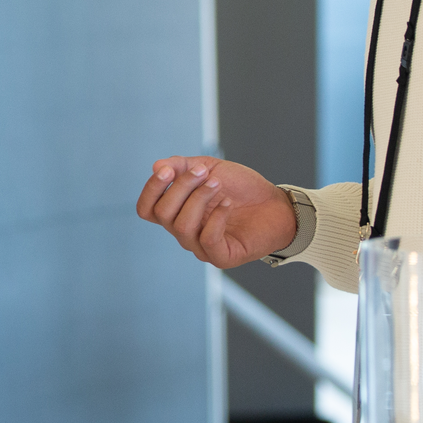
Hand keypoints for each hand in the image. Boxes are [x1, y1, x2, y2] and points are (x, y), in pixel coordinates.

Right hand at [136, 156, 297, 268]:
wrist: (276, 204)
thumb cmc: (241, 188)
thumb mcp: (210, 168)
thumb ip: (182, 165)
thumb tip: (156, 166)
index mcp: (177, 212)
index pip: (146, 209)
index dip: (151, 190)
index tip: (167, 170)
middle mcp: (184, 232)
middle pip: (163, 214)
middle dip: (181, 187)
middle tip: (204, 172)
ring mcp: (201, 247)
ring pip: (182, 227)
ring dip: (199, 199)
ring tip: (218, 184)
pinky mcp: (221, 256)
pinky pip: (207, 240)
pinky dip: (217, 218)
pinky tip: (228, 204)